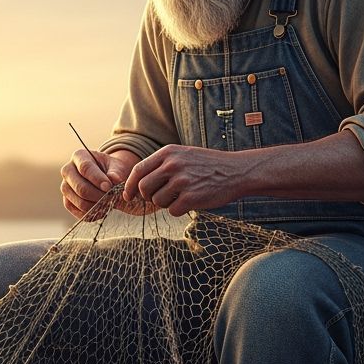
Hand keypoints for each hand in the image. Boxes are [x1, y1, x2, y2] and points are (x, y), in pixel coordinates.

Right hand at [60, 148, 138, 219]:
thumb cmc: (112, 169)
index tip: (109, 187)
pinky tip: (103, 209)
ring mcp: (65, 187)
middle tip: (112, 197)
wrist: (108, 179)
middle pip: (80, 188)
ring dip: (97, 206)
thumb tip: (114, 179)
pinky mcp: (68, 202)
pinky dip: (93, 213)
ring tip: (109, 203)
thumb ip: (116, 172)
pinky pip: (79, 212)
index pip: (85, 168)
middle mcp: (68, 170)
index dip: (97, 179)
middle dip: (98, 195)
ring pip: (80, 202)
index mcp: (79, 156)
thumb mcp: (117, 167)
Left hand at [123, 145, 244, 215]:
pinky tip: (190, 202)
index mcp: (168, 153)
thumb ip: (162, 165)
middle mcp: (172, 165)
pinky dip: (178, 210)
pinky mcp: (191, 198)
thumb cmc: (208, 165)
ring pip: (157, 201)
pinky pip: (172, 211)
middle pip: (143, 188)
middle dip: (147, 197)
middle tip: (158, 198)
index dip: (129, 185)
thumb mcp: (183, 155)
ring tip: (181, 196)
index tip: (128, 196)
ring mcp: (182, 181)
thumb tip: (138, 183)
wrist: (236, 171)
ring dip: (166, 203)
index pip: (138, 170)